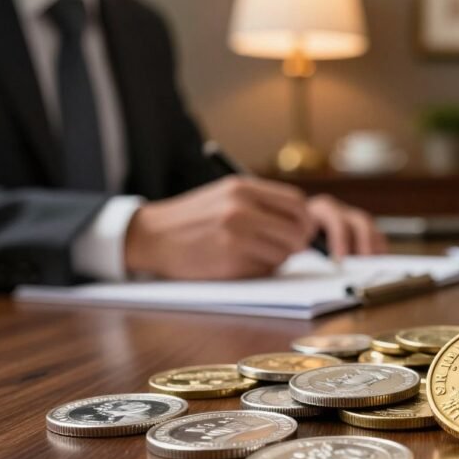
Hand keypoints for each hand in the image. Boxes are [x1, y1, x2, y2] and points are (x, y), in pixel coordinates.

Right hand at [124, 176, 384, 279]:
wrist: (153, 235)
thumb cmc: (194, 217)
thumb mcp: (226, 195)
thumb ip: (262, 203)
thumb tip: (303, 222)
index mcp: (243, 188)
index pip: (297, 204)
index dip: (304, 220)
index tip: (302, 230)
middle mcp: (242, 209)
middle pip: (297, 232)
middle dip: (297, 243)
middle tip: (288, 248)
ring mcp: (236, 236)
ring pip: (284, 254)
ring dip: (278, 259)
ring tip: (256, 254)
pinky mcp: (230, 262)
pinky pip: (265, 270)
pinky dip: (261, 270)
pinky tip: (241, 263)